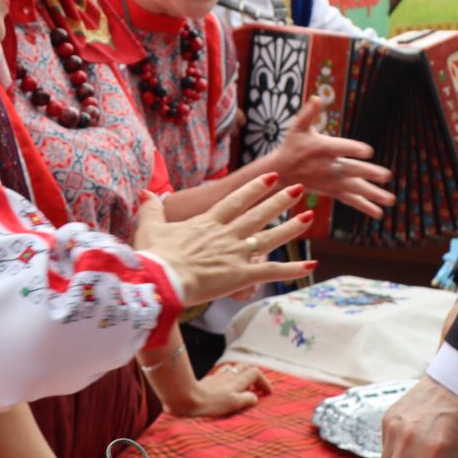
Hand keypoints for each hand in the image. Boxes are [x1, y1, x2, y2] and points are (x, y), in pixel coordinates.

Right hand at [134, 175, 317, 302]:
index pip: (237, 201)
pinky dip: (293, 269)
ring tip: (310, 215)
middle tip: (298, 188)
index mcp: (208, 223)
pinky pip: (272, 272)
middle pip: (258, 214)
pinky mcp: (242, 275)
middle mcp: (227, 234)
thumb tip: (146, 192)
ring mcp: (236, 254)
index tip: (271, 177)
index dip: (255, 188)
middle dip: (280, 201)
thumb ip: (151, 209)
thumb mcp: (150, 228)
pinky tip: (311, 264)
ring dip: (291, 227)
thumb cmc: (154, 256)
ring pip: (270, 238)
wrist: (161, 280)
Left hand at [167, 362, 271, 417]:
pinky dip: (228, 376)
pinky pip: (221, 373)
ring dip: (241, 373)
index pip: (256, 373)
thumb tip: (255, 397)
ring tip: (242, 385)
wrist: (187, 399)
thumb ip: (246, 399)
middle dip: (254, 374)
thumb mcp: (233, 404)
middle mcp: (229, 376)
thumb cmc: (211, 404)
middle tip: (256, 387)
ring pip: (234, 368)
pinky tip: (225, 384)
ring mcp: (218, 376)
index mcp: (238, 381)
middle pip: (246, 366)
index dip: (264, 381)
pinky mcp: (208, 380)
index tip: (268, 393)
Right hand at [272, 96, 395, 218]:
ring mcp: (331, 181)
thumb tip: (316, 97)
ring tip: (391, 200)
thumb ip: (308, 113)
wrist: (281, 172)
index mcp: (322, 149)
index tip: (368, 151)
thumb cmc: (292, 145)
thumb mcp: (297, 127)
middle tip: (387, 175)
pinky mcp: (332, 191)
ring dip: (373, 194)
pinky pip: (350, 199)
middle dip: (369, 173)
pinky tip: (379, 213)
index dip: (353, 149)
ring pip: (355, 188)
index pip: (340, 148)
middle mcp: (328, 167)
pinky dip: (364, 206)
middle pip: (351, 170)